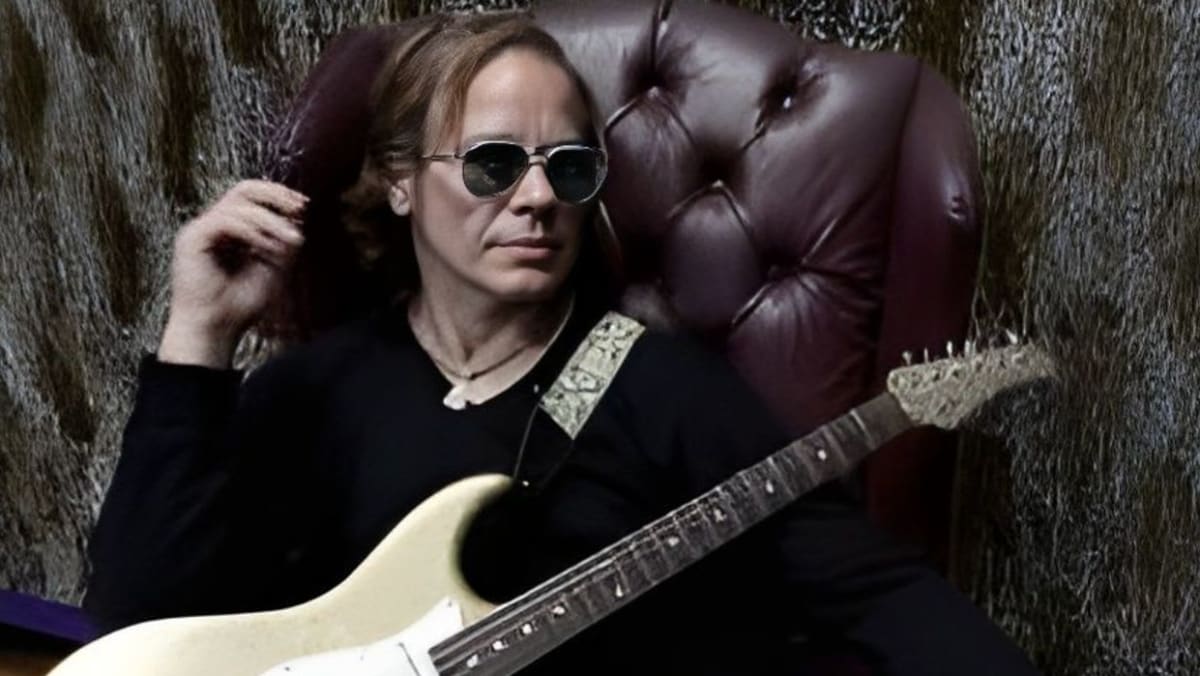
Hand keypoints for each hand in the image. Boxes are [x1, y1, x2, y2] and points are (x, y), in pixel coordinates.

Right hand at [158, 180, 307, 367]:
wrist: (214, 332)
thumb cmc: (238, 307)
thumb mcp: (273, 269)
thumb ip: (283, 244)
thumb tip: (298, 221)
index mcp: (230, 231)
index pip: (252, 197)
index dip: (279, 196)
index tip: (304, 206)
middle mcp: (213, 226)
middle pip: (243, 189)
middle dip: (275, 194)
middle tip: (299, 208)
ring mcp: (200, 230)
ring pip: (238, 204)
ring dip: (270, 220)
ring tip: (288, 239)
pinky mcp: (192, 239)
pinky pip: (225, 220)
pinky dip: (251, 230)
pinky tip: (265, 246)